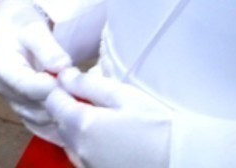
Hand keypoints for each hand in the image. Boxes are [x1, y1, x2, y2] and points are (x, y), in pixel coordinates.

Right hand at [0, 0, 70, 142]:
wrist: (12, 25)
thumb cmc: (21, 22)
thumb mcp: (33, 26)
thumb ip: (47, 47)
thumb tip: (61, 66)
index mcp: (1, 68)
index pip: (29, 87)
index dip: (54, 89)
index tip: (75, 83)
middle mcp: (3, 89)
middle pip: (35, 108)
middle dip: (62, 104)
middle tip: (86, 96)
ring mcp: (12, 101)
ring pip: (40, 121)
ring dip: (62, 117)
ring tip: (84, 105)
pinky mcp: (23, 109)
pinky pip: (41, 126)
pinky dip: (58, 127)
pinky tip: (76, 119)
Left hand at [45, 69, 173, 167]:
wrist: (183, 159)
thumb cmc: (157, 125)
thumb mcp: (123, 96)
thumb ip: (88, 84)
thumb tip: (64, 76)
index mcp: (82, 125)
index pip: (52, 101)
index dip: (61, 89)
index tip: (76, 84)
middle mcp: (79, 150)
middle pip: (60, 123)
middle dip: (70, 109)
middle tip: (95, 101)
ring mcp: (88, 166)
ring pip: (70, 142)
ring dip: (79, 130)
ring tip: (106, 122)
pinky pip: (83, 158)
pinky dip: (89, 148)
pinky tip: (111, 141)